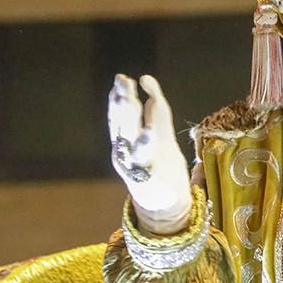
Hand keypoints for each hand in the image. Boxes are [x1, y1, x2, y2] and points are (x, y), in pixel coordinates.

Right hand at [108, 73, 192, 233]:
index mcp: (126, 141)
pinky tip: (148, 130)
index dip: (118, 98)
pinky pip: (146, 160)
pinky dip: (145, 145)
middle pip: (123, 124)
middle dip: (123, 102)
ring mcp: (136, 164)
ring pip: (130, 139)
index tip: (120, 79)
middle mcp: (125, 152)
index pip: (119, 116)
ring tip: (132, 100)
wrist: (164, 204)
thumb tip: (146, 78)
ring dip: (130, 117)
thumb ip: (154, 108)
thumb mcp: (158, 132)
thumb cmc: (160, 162)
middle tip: (123, 82)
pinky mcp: (150, 176)